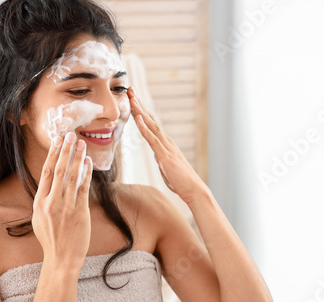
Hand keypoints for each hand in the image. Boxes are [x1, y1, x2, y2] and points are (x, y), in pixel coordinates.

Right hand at [32, 132, 92, 270]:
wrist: (61, 259)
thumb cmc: (51, 239)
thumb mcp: (40, 218)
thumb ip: (45, 200)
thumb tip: (50, 181)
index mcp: (40, 202)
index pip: (46, 172)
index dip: (52, 154)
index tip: (57, 141)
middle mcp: (51, 203)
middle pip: (58, 170)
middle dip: (65, 151)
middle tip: (70, 135)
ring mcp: (66, 208)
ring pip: (72, 177)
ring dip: (77, 158)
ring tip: (81, 144)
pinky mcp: (80, 213)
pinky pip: (84, 189)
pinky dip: (86, 174)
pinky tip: (89, 163)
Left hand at [127, 87, 204, 203]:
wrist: (194, 190)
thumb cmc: (181, 181)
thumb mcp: (166, 166)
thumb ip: (161, 157)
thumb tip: (156, 154)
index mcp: (165, 143)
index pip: (151, 123)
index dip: (141, 110)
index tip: (132, 98)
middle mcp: (166, 141)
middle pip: (150, 119)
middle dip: (139, 104)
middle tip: (130, 89)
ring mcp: (166, 147)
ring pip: (151, 125)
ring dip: (140, 111)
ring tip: (132, 98)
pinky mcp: (165, 156)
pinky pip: (153, 140)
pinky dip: (144, 128)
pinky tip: (138, 119)